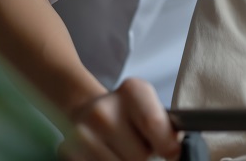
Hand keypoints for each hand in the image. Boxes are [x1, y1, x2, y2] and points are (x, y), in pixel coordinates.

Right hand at [59, 78, 180, 160]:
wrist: (89, 110)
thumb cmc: (129, 113)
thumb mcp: (151, 108)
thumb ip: (166, 128)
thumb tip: (175, 152)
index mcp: (131, 91)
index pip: (154, 124)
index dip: (168, 147)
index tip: (171, 153)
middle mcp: (103, 109)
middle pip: (139, 156)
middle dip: (145, 157)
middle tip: (139, 146)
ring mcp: (82, 132)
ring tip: (123, 150)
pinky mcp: (69, 151)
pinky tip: (108, 154)